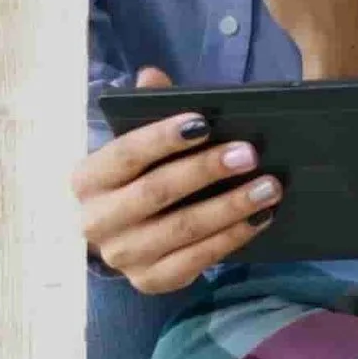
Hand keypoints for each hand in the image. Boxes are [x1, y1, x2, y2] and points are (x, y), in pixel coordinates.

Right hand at [76, 67, 281, 293]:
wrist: (124, 236)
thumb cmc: (138, 178)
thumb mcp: (136, 145)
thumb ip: (145, 109)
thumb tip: (152, 76)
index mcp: (88, 179)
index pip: (125, 154)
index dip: (163, 138)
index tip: (204, 122)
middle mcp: (96, 221)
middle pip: (157, 192)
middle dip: (206, 171)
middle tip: (250, 154)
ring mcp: (123, 256)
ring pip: (183, 228)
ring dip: (231, 206)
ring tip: (269, 186)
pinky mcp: (151, 281)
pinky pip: (197, 260)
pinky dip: (232, 237)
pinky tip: (260, 218)